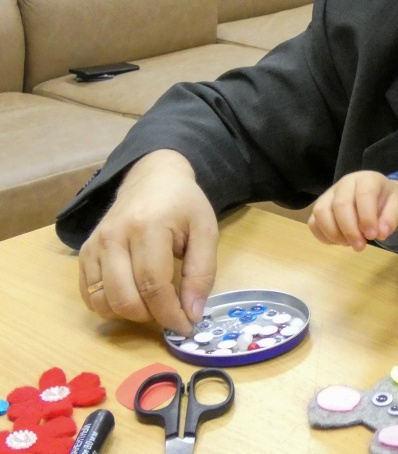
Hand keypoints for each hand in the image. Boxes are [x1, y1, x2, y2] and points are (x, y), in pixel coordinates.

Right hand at [77, 150, 217, 335]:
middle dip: (152, 316)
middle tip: (171, 313)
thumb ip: (202, 272)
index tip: (187, 326)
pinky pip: (89, 295)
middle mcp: (114, 236)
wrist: (152, 179)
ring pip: (103, 302)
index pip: (154, 285)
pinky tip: (132, 297)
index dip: (170, 313)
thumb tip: (192, 314)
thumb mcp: (206, 231)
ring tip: (153, 302)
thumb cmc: (183, 205)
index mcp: (148, 227)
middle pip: (125, 298)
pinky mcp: (84, 252)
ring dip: (130, 314)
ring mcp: (94, 245)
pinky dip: (110, 307)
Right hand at [308, 171, 397, 250]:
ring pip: (321, 212)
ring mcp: (329, 194)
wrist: (378, 195)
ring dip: (334, 233)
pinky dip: (323, 236)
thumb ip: (392, 218)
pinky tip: (339, 242)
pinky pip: (313, 222)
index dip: (367, 217)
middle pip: (340, 204)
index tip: (373, 236)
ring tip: (348, 244)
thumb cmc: (386, 200)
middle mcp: (345, 183)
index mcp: (367, 179)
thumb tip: (381, 233)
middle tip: (361, 246)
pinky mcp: (320, 207)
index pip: (364, 194)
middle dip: (350, 230)